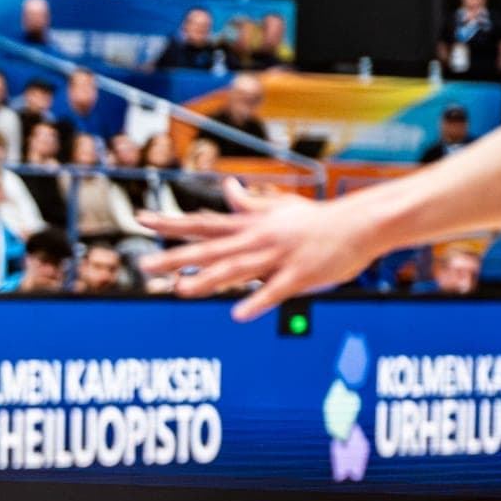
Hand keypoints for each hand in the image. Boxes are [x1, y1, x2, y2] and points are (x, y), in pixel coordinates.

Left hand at [137, 178, 373, 320]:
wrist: (359, 224)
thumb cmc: (316, 219)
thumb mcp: (279, 207)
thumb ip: (249, 203)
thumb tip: (228, 186)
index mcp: (250, 225)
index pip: (203, 222)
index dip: (171, 222)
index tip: (141, 219)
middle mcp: (257, 239)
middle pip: (210, 248)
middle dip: (176, 256)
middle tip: (144, 264)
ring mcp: (278, 257)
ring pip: (237, 270)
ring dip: (208, 280)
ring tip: (179, 290)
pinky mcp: (300, 275)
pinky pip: (275, 291)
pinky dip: (257, 302)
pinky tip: (238, 314)